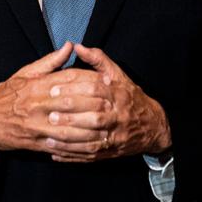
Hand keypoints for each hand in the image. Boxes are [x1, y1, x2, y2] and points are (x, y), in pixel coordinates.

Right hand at [0, 43, 111, 152]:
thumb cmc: (6, 95)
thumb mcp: (25, 73)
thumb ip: (50, 62)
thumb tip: (69, 45)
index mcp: (36, 85)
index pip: (67, 79)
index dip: (89, 79)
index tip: (107, 80)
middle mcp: (37, 104)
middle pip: (71, 101)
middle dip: (94, 103)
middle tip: (114, 103)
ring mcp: (37, 125)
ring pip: (69, 126)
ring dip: (90, 127)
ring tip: (108, 126)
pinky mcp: (36, 142)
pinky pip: (61, 145)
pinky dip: (77, 146)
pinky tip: (92, 145)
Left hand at [44, 44, 171, 162]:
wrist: (152, 126)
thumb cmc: (130, 96)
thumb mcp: (117, 75)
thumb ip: (97, 59)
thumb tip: (77, 46)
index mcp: (118, 95)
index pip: (95, 90)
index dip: (73, 89)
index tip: (53, 90)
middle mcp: (118, 116)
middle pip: (94, 117)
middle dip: (70, 116)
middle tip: (50, 114)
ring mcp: (115, 136)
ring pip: (92, 139)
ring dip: (69, 139)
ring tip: (49, 136)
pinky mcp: (110, 152)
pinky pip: (90, 155)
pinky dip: (72, 155)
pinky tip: (55, 153)